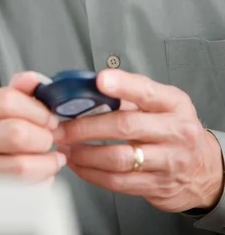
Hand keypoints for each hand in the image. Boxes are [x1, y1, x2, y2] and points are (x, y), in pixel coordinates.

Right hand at [0, 71, 65, 182]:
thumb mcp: (5, 103)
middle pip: (16, 133)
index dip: (38, 110)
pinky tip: (41, 173)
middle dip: (43, 137)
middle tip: (50, 138)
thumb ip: (23, 88)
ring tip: (51, 158)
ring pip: (21, 165)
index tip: (50, 118)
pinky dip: (40, 181)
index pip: (8, 100)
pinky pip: (23, 189)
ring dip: (46, 162)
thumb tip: (36, 81)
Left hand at [54, 69, 223, 212]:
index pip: (146, 92)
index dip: (122, 85)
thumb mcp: (164, 102)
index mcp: (173, 104)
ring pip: (119, 158)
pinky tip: (79, 164)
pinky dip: (92, 173)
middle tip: (62, 125)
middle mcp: (174, 132)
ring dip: (85, 153)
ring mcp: (167, 161)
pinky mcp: (156, 186)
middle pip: (126, 126)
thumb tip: (91, 86)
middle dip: (87, 126)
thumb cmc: (175, 128)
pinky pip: (118, 182)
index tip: (100, 80)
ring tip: (66, 145)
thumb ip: (132, 93)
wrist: (203, 169)